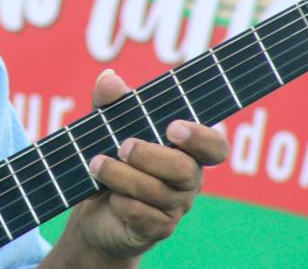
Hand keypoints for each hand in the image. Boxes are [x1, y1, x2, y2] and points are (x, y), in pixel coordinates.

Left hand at [42, 69, 229, 267]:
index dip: (200, 137)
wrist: (94, 210)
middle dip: (151, 156)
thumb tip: (110, 79)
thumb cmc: (112, 159)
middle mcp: (188, 179)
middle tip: (122, 147)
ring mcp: (175, 207)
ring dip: (122, 176)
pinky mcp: (156, 229)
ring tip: (96, 164)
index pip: (213, 145)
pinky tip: (106, 195)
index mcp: (186, 149)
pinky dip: (121, 202)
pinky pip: (143, 216)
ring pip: (159, 192)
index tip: (173, 128)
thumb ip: (110, 104)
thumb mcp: (107, 127)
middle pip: (185, 170)